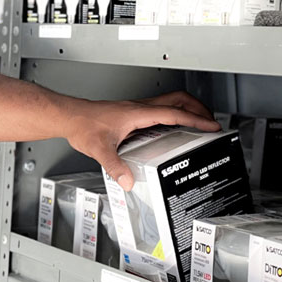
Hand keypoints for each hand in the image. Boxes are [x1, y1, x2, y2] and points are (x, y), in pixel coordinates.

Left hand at [64, 91, 220, 191]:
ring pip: (169, 102)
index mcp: (137, 113)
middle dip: (198, 108)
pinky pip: (160, 109)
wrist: (70, 116)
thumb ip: (115, 166)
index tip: (211, 125)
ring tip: (198, 123)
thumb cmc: (82, 124)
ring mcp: (136, 109)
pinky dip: (174, 115)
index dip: (195, 119)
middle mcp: (139, 108)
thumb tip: (129, 181)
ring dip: (187, 109)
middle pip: (177, 100)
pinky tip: (172, 129)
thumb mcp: (99, 149)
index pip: (173, 113)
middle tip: (211, 121)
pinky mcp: (132, 114)